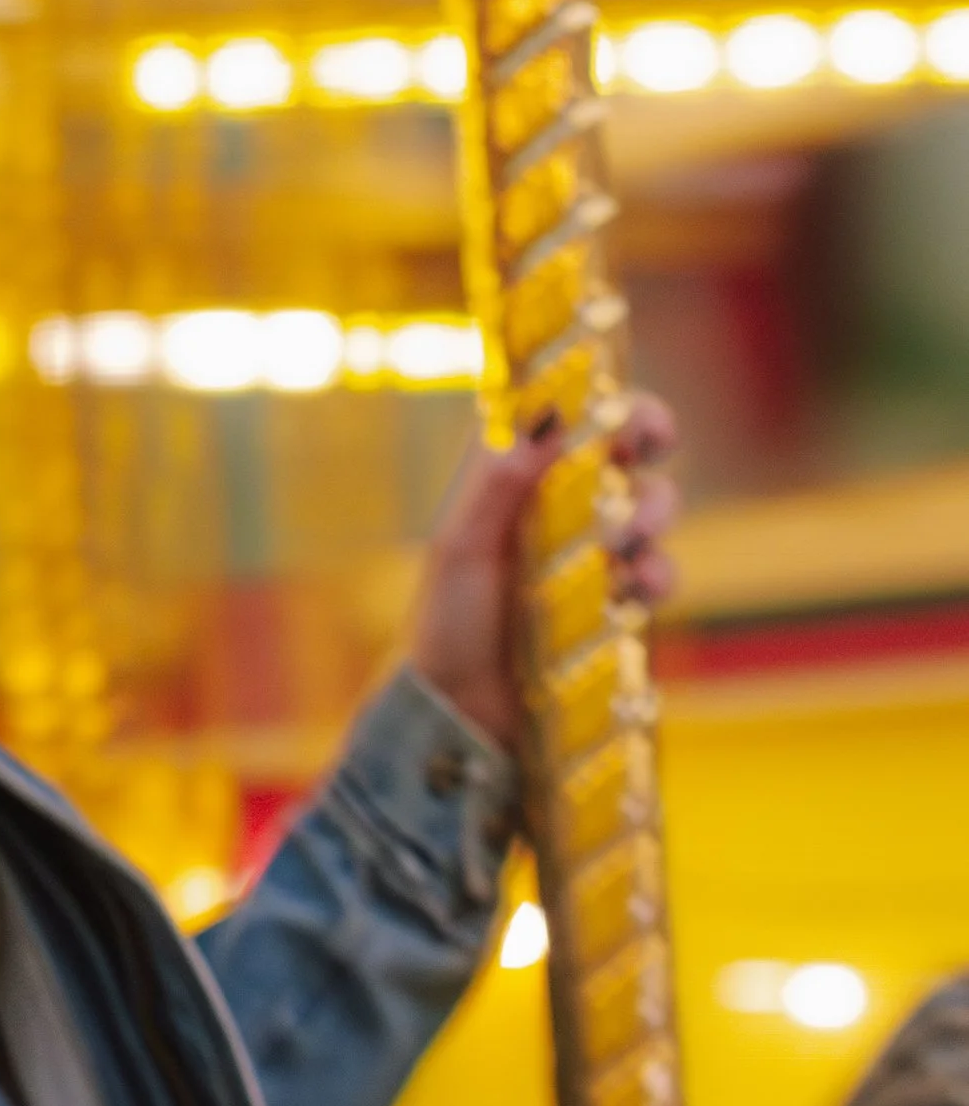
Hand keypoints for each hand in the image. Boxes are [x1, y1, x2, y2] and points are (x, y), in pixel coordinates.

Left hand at [409, 390, 678, 752]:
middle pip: (627, 446)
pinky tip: (632, 589)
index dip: (606, 395)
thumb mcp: (462, 546)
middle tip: (644, 451)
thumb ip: (500, 481)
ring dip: (652, 510)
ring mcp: (594, 549)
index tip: (623, 401)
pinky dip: (656, 573)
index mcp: (517, 473)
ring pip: (653, 504)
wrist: (460, 709)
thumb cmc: (446, 619)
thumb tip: (547, 413)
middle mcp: (561, 501)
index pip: (571, 411)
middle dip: (647, 439)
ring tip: (622, 539)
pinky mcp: (617, 598)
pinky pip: (658, 571)